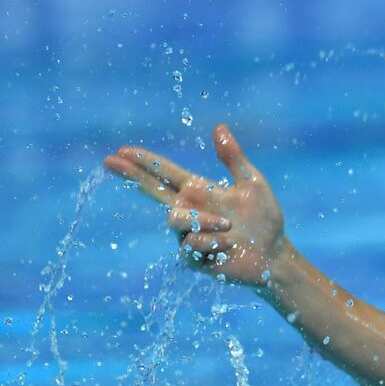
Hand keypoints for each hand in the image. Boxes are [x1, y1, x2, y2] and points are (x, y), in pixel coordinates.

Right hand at [103, 125, 288, 288]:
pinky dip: (214, 242)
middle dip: (132, 175)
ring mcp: (188, 234)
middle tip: (109, 161)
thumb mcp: (252, 184)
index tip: (122, 150)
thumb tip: (219, 128)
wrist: (274, 255)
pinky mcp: (193, 257)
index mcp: (199, 190)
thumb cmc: (264, 219)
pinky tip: (231, 245)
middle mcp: (189, 210)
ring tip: (229, 225)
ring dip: (204, 221)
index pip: (165, 172)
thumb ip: (234, 159)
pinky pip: (192, 244)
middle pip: (152, 191)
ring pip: (177, 219)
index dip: (145, 161)